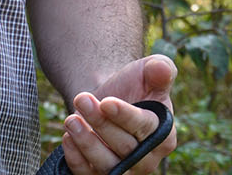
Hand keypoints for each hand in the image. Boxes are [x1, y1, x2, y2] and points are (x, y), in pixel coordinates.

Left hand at [60, 55, 177, 174]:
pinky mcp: (99, 174)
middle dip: (101, 123)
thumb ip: (159, 69)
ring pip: (106, 166)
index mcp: (164, 136)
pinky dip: (76, 159)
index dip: (125, 116)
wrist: (108, 99)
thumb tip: (161, 69)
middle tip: (81, 99)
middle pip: (125, 149)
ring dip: (87, 143)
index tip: (106, 102)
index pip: (146, 129)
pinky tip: (67, 137)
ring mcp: (124, 170)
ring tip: (71, 119)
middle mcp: (146, 160)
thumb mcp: (148, 71)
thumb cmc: (134, 86)